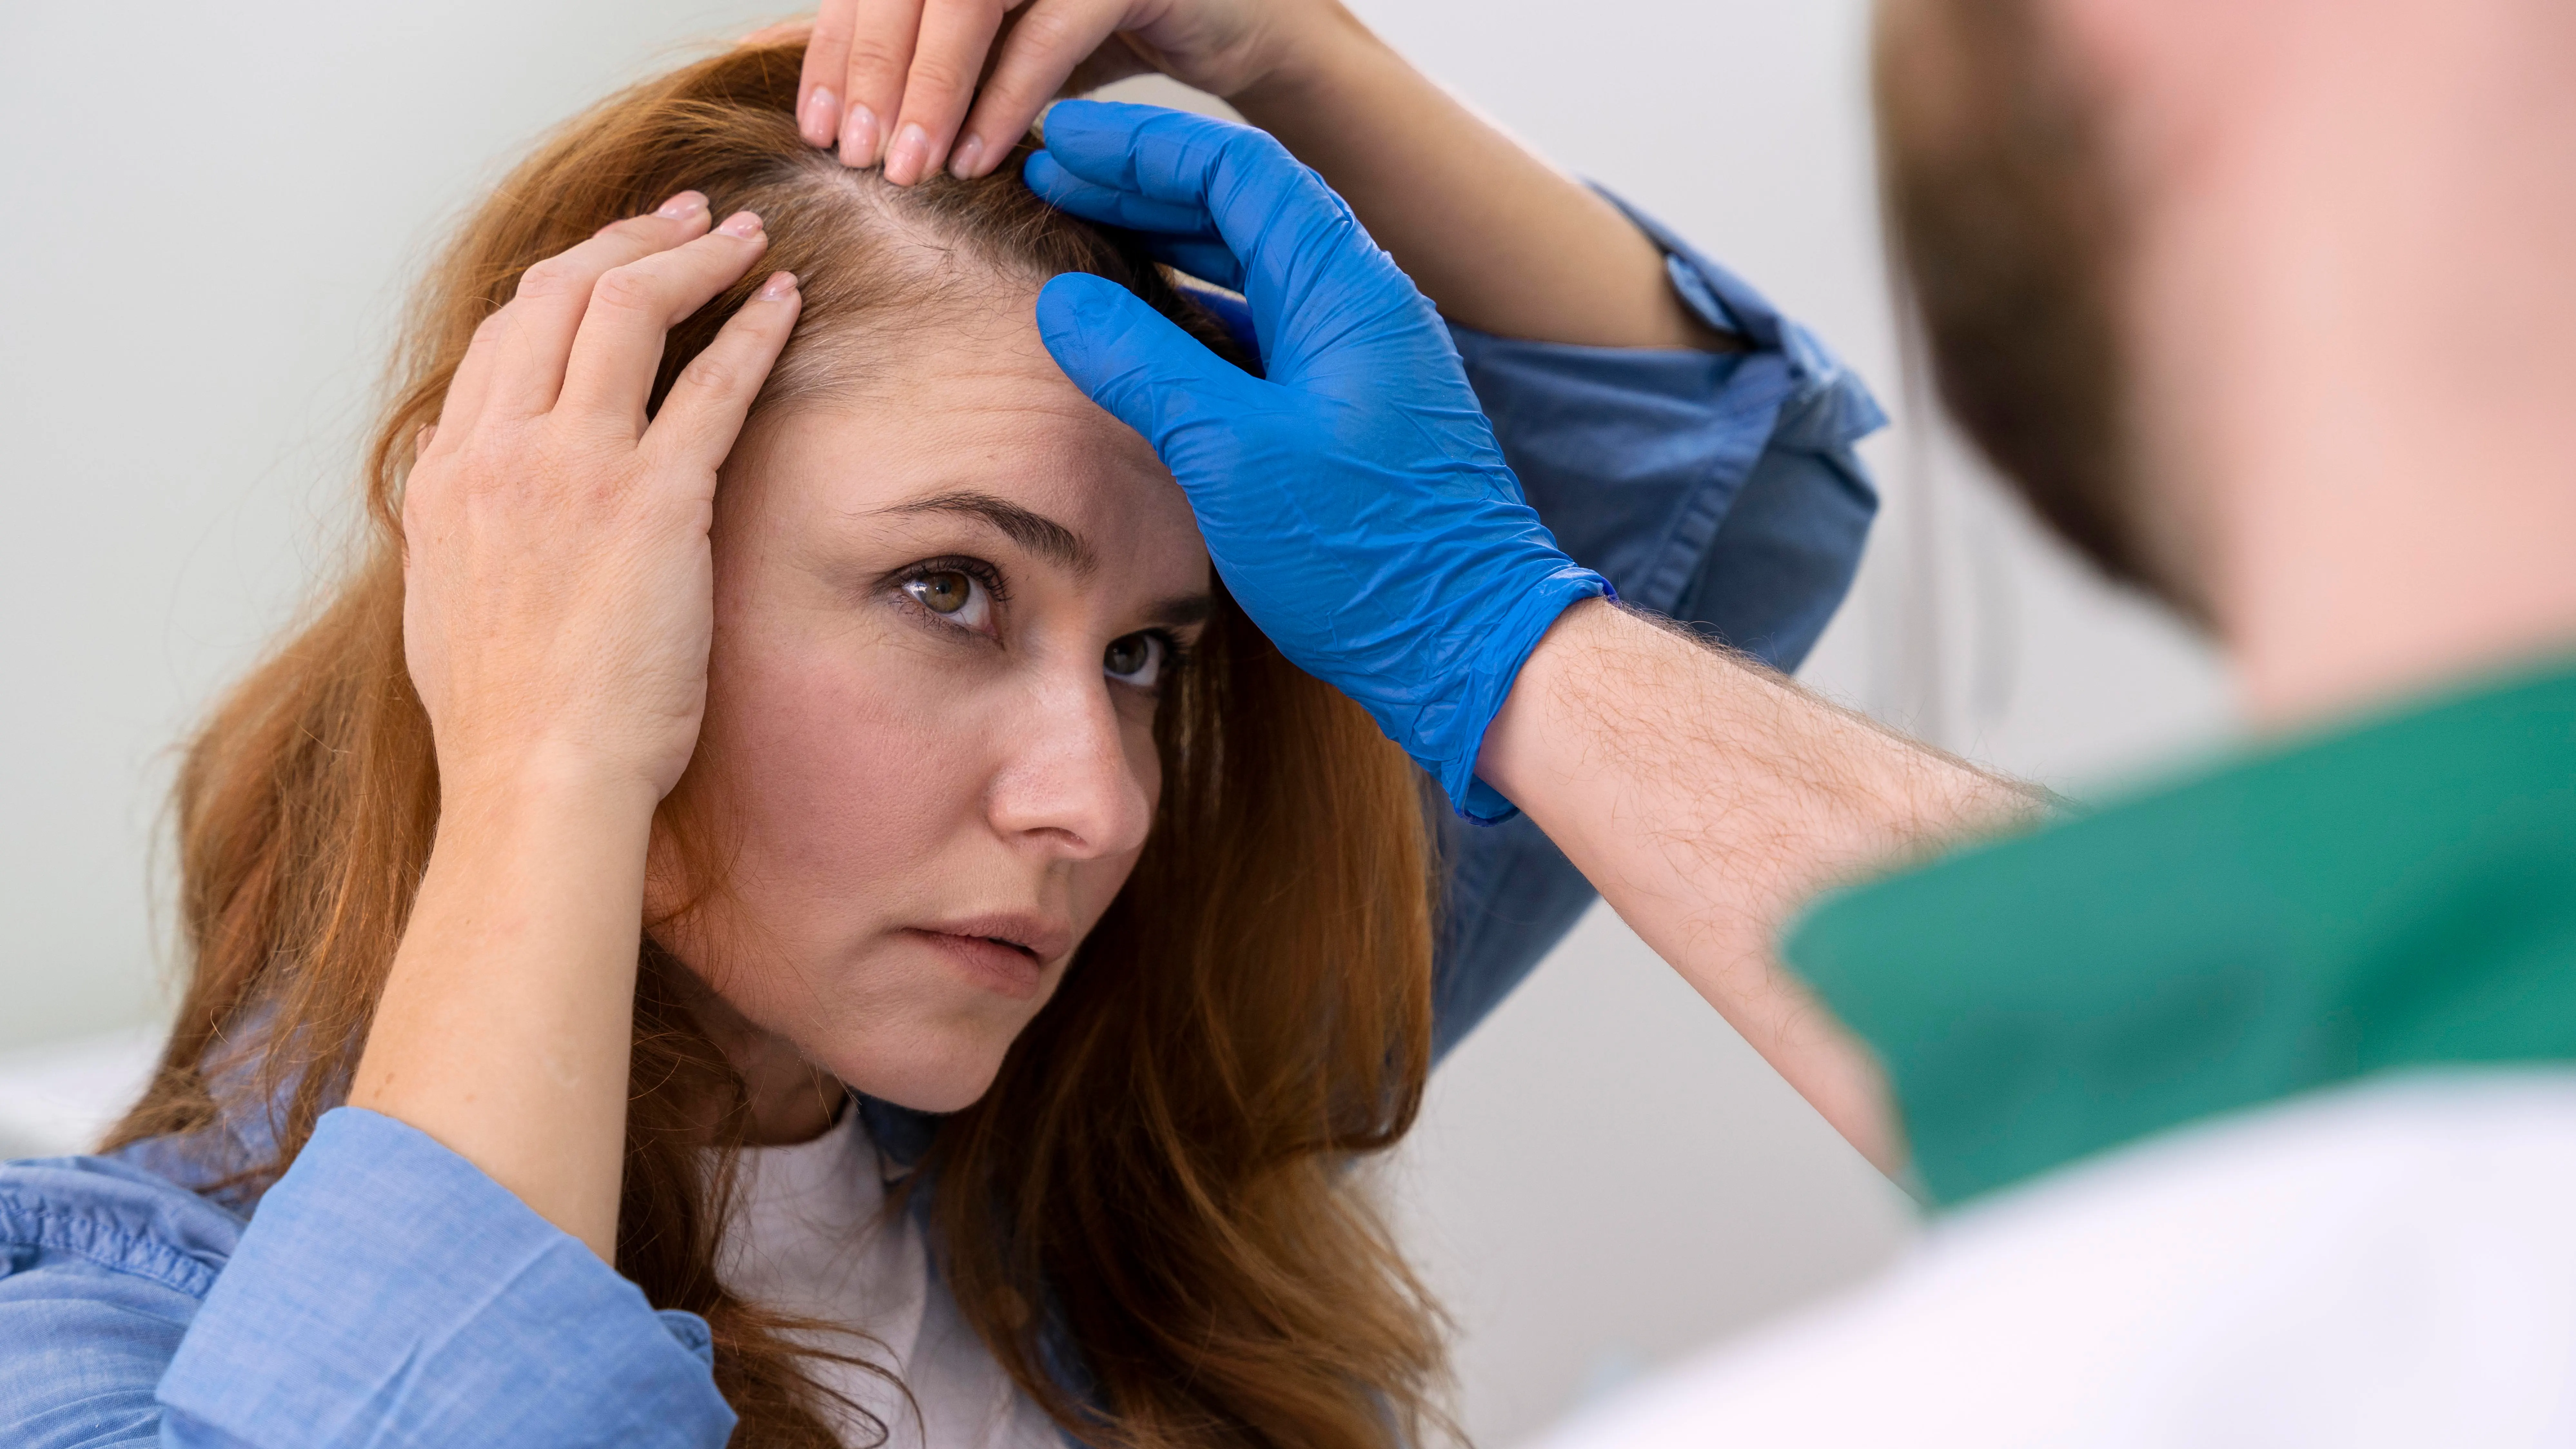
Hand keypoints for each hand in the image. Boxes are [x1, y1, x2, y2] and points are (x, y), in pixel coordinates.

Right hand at [402, 195, 800, 806]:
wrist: (536, 777)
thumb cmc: (506, 719)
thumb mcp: (446, 604)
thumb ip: (459, 533)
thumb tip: (471, 501)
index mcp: (447, 477)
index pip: (502, 337)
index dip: (564, 283)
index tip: (613, 262)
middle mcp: (500, 453)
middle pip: (556, 295)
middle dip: (626, 241)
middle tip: (686, 219)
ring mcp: (574, 470)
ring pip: (626, 310)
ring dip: (690, 257)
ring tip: (742, 238)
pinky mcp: (654, 501)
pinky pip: (709, 384)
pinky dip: (750, 328)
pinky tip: (783, 301)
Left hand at [776, 0, 1349, 182]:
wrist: (1234, 23)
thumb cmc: (1108, 34)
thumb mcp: (1005, 45)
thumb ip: (937, 61)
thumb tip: (843, 114)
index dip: (840, 48)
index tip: (819, 126)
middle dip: (876, 73)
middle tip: (856, 156)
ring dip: (931, 87)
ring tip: (908, 168)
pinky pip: (1050, 33)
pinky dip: (1008, 98)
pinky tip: (979, 157)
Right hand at [1025, 102, 1607, 819]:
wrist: (1465, 642)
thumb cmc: (1365, 554)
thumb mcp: (1232, 453)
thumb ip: (1146, 366)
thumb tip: (1064, 302)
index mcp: (1347, 291)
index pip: (1237, 168)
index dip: (1143, 145)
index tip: (1063, 138)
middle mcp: (1361, 306)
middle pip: (1241, 205)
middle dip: (1143, 184)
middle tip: (1051, 177)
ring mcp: (1357, 358)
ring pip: (1250, 266)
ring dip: (1166, 242)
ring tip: (1082, 233)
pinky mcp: (1347, 410)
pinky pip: (1261, 328)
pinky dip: (1196, 309)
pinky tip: (1145, 322)